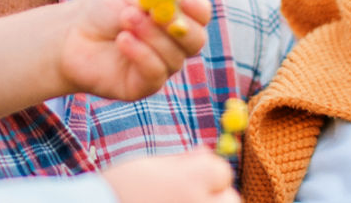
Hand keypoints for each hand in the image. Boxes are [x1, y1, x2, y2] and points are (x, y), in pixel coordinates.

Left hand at [58, 0, 210, 101]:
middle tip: (157, 13)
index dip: (196, 8)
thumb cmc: (101, 10)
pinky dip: (141, 53)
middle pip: (196, 41)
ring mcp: (160, 67)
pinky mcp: (143, 86)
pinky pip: (155, 73)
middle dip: (178, 26)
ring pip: (174, 57)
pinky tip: (122, 40)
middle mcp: (173, 44)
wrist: (69, 35)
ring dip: (151, 35)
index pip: (201, 15)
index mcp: (175, 17)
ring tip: (125, 19)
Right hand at [102, 149, 238, 202]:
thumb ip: (182, 160)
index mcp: (187, 181)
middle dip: (217, 196)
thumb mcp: (148, 165)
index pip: (221, 171)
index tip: (191, 177)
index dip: (208, 171)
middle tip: (191, 196)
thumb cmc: (119, 189)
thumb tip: (208, 152)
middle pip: (231, 200)